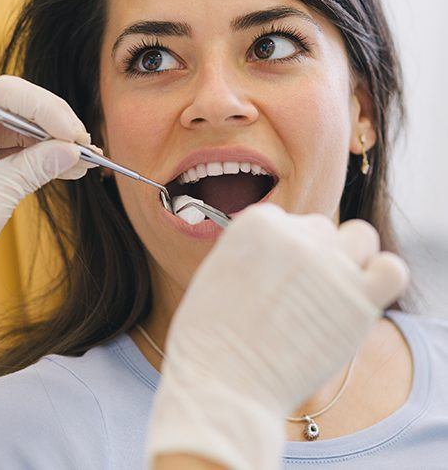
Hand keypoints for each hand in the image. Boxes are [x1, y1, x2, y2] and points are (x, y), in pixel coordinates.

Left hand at [0, 75, 94, 371]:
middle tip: (84, 147)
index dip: (47, 108)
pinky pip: (12, 149)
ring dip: (51, 143)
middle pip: (16, 107)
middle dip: (53, 125)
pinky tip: (65, 167)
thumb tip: (73, 151)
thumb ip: (36, 167)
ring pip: (18, 128)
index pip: (8, 95)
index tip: (74, 134)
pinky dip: (38, 158)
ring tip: (83, 161)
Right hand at [147, 203, 408, 469]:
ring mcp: (330, 265)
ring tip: (331, 292)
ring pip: (360, 237)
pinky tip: (361, 299)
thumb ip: (254, 251)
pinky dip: (382, 278)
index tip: (272, 280)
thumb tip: (282, 254)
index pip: (287, 220)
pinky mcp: (360, 300)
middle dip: (312, 256)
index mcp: (258, 222)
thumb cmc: (211, 336)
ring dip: (350, 258)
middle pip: (321, 230)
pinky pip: (391, 271)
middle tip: (297, 296)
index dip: (281, 252)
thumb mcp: (218, 271)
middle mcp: (296, 235)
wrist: (223, 382)